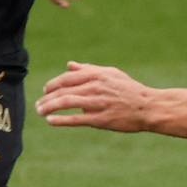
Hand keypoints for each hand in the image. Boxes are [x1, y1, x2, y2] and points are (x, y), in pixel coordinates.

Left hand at [36, 61, 150, 132]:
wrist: (148, 106)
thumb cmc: (129, 89)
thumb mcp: (110, 73)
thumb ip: (89, 69)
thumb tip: (70, 65)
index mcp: (97, 75)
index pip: (67, 78)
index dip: (53, 84)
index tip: (45, 90)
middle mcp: (95, 87)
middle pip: (64, 90)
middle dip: (47, 98)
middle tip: (38, 105)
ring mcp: (98, 103)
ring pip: (67, 103)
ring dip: (50, 107)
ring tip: (40, 112)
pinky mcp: (101, 119)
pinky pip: (77, 119)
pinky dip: (61, 120)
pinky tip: (51, 121)